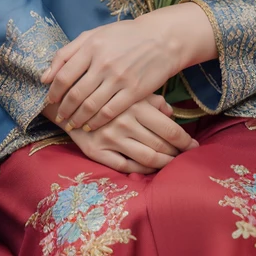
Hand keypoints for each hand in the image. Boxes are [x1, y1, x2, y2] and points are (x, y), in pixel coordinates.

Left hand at [41, 4, 217, 132]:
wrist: (161, 39)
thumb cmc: (123, 36)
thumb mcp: (93, 35)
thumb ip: (67, 52)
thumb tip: (45, 76)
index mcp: (90, 46)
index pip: (64, 75)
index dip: (53, 92)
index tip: (49, 100)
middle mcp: (103, 63)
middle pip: (75, 93)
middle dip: (63, 109)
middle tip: (58, 117)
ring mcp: (119, 78)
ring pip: (90, 106)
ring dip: (77, 118)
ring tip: (70, 124)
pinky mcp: (134, 92)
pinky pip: (109, 111)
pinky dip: (96, 121)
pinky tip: (89, 126)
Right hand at [54, 94, 198, 174]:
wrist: (61, 96)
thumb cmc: (99, 88)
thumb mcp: (126, 86)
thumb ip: (150, 98)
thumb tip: (170, 112)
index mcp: (134, 104)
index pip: (170, 129)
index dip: (186, 141)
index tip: (195, 146)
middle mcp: (123, 121)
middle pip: (161, 145)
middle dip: (177, 154)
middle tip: (185, 156)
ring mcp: (109, 137)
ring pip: (147, 158)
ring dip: (163, 164)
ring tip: (171, 163)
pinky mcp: (96, 151)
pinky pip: (126, 167)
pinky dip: (141, 169)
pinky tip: (148, 166)